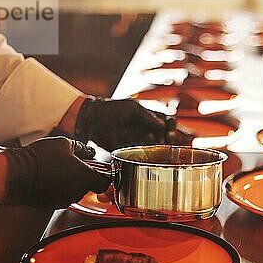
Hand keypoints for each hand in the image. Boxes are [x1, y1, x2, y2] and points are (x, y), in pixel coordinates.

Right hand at [1, 137, 109, 207]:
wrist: (16, 175)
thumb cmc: (40, 158)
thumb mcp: (64, 144)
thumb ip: (81, 149)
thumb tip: (88, 151)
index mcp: (86, 178)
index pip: (105, 182)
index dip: (103, 175)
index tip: (98, 169)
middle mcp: (78, 192)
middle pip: (89, 186)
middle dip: (84, 176)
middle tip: (74, 164)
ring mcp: (65, 200)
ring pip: (74, 191)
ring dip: (71, 183)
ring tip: (58, 170)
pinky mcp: (52, 205)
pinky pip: (61, 196)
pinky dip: (58, 189)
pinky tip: (48, 178)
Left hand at [74, 97, 193, 150]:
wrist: (91, 119)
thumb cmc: (111, 109)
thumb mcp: (132, 108)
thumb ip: (148, 117)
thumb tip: (164, 126)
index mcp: (150, 118)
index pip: (168, 124)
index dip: (172, 128)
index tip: (170, 129)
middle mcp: (147, 131)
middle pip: (165, 138)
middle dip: (167, 140)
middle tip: (166, 139)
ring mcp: (139, 141)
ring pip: (155, 148)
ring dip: (157, 147)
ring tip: (153, 141)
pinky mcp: (130, 150)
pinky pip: (142, 155)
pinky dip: (146, 154)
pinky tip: (146, 148)